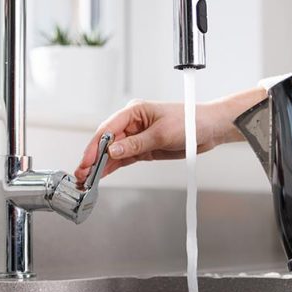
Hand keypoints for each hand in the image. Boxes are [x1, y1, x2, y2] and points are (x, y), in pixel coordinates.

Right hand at [74, 88, 265, 179]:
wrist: (209, 129)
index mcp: (134, 111)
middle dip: (94, 158)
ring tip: (88, 179)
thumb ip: (136, 144)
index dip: (95, 146)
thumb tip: (113, 151)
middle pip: (107, 142)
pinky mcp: (143, 149)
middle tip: (82, 175)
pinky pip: (123, 158)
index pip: (108, 129)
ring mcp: (137, 136)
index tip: (87, 161)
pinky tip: (102, 175)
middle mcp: (132, 123)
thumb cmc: (190, 122)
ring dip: (101, 165)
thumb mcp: (162, 133)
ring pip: (113, 152)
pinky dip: (112, 167)